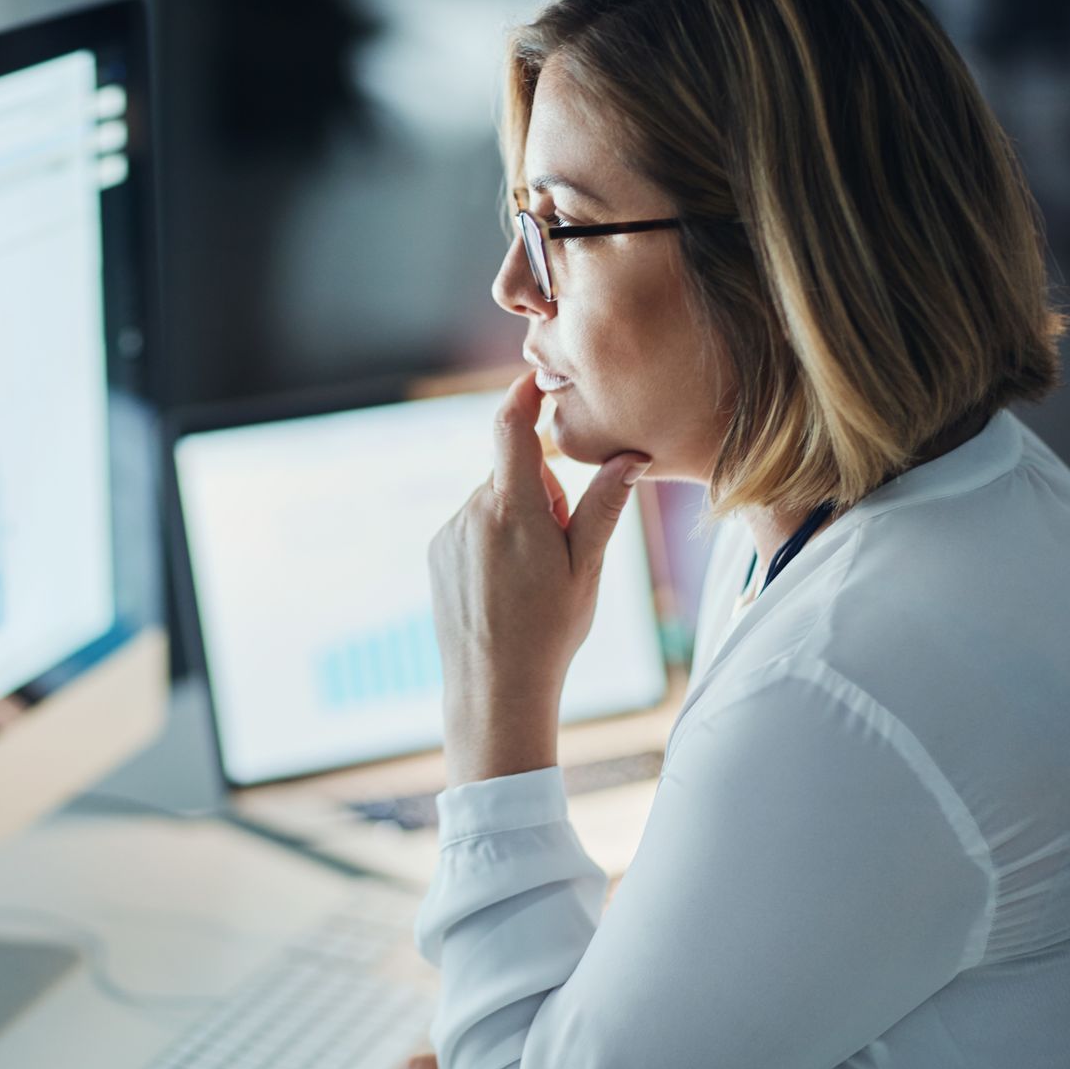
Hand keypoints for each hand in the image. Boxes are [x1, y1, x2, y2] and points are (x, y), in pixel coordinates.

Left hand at [427, 371, 649, 785]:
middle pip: (513, 473)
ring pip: (492, 503)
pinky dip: (491, 542)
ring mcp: (450, 533)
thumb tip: (631, 456)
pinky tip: (503, 588)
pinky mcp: (438, 552)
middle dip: (540, 493)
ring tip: (529, 579)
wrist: (493, 687)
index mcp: (513, 510)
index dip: (523, 395)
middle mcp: (473, 513)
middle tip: (558, 549)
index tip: (538, 381)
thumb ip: (604, 505)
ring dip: (515, 521)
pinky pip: (471, 527)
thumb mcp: (588, 567)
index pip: (510, 428)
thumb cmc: (550, 630)